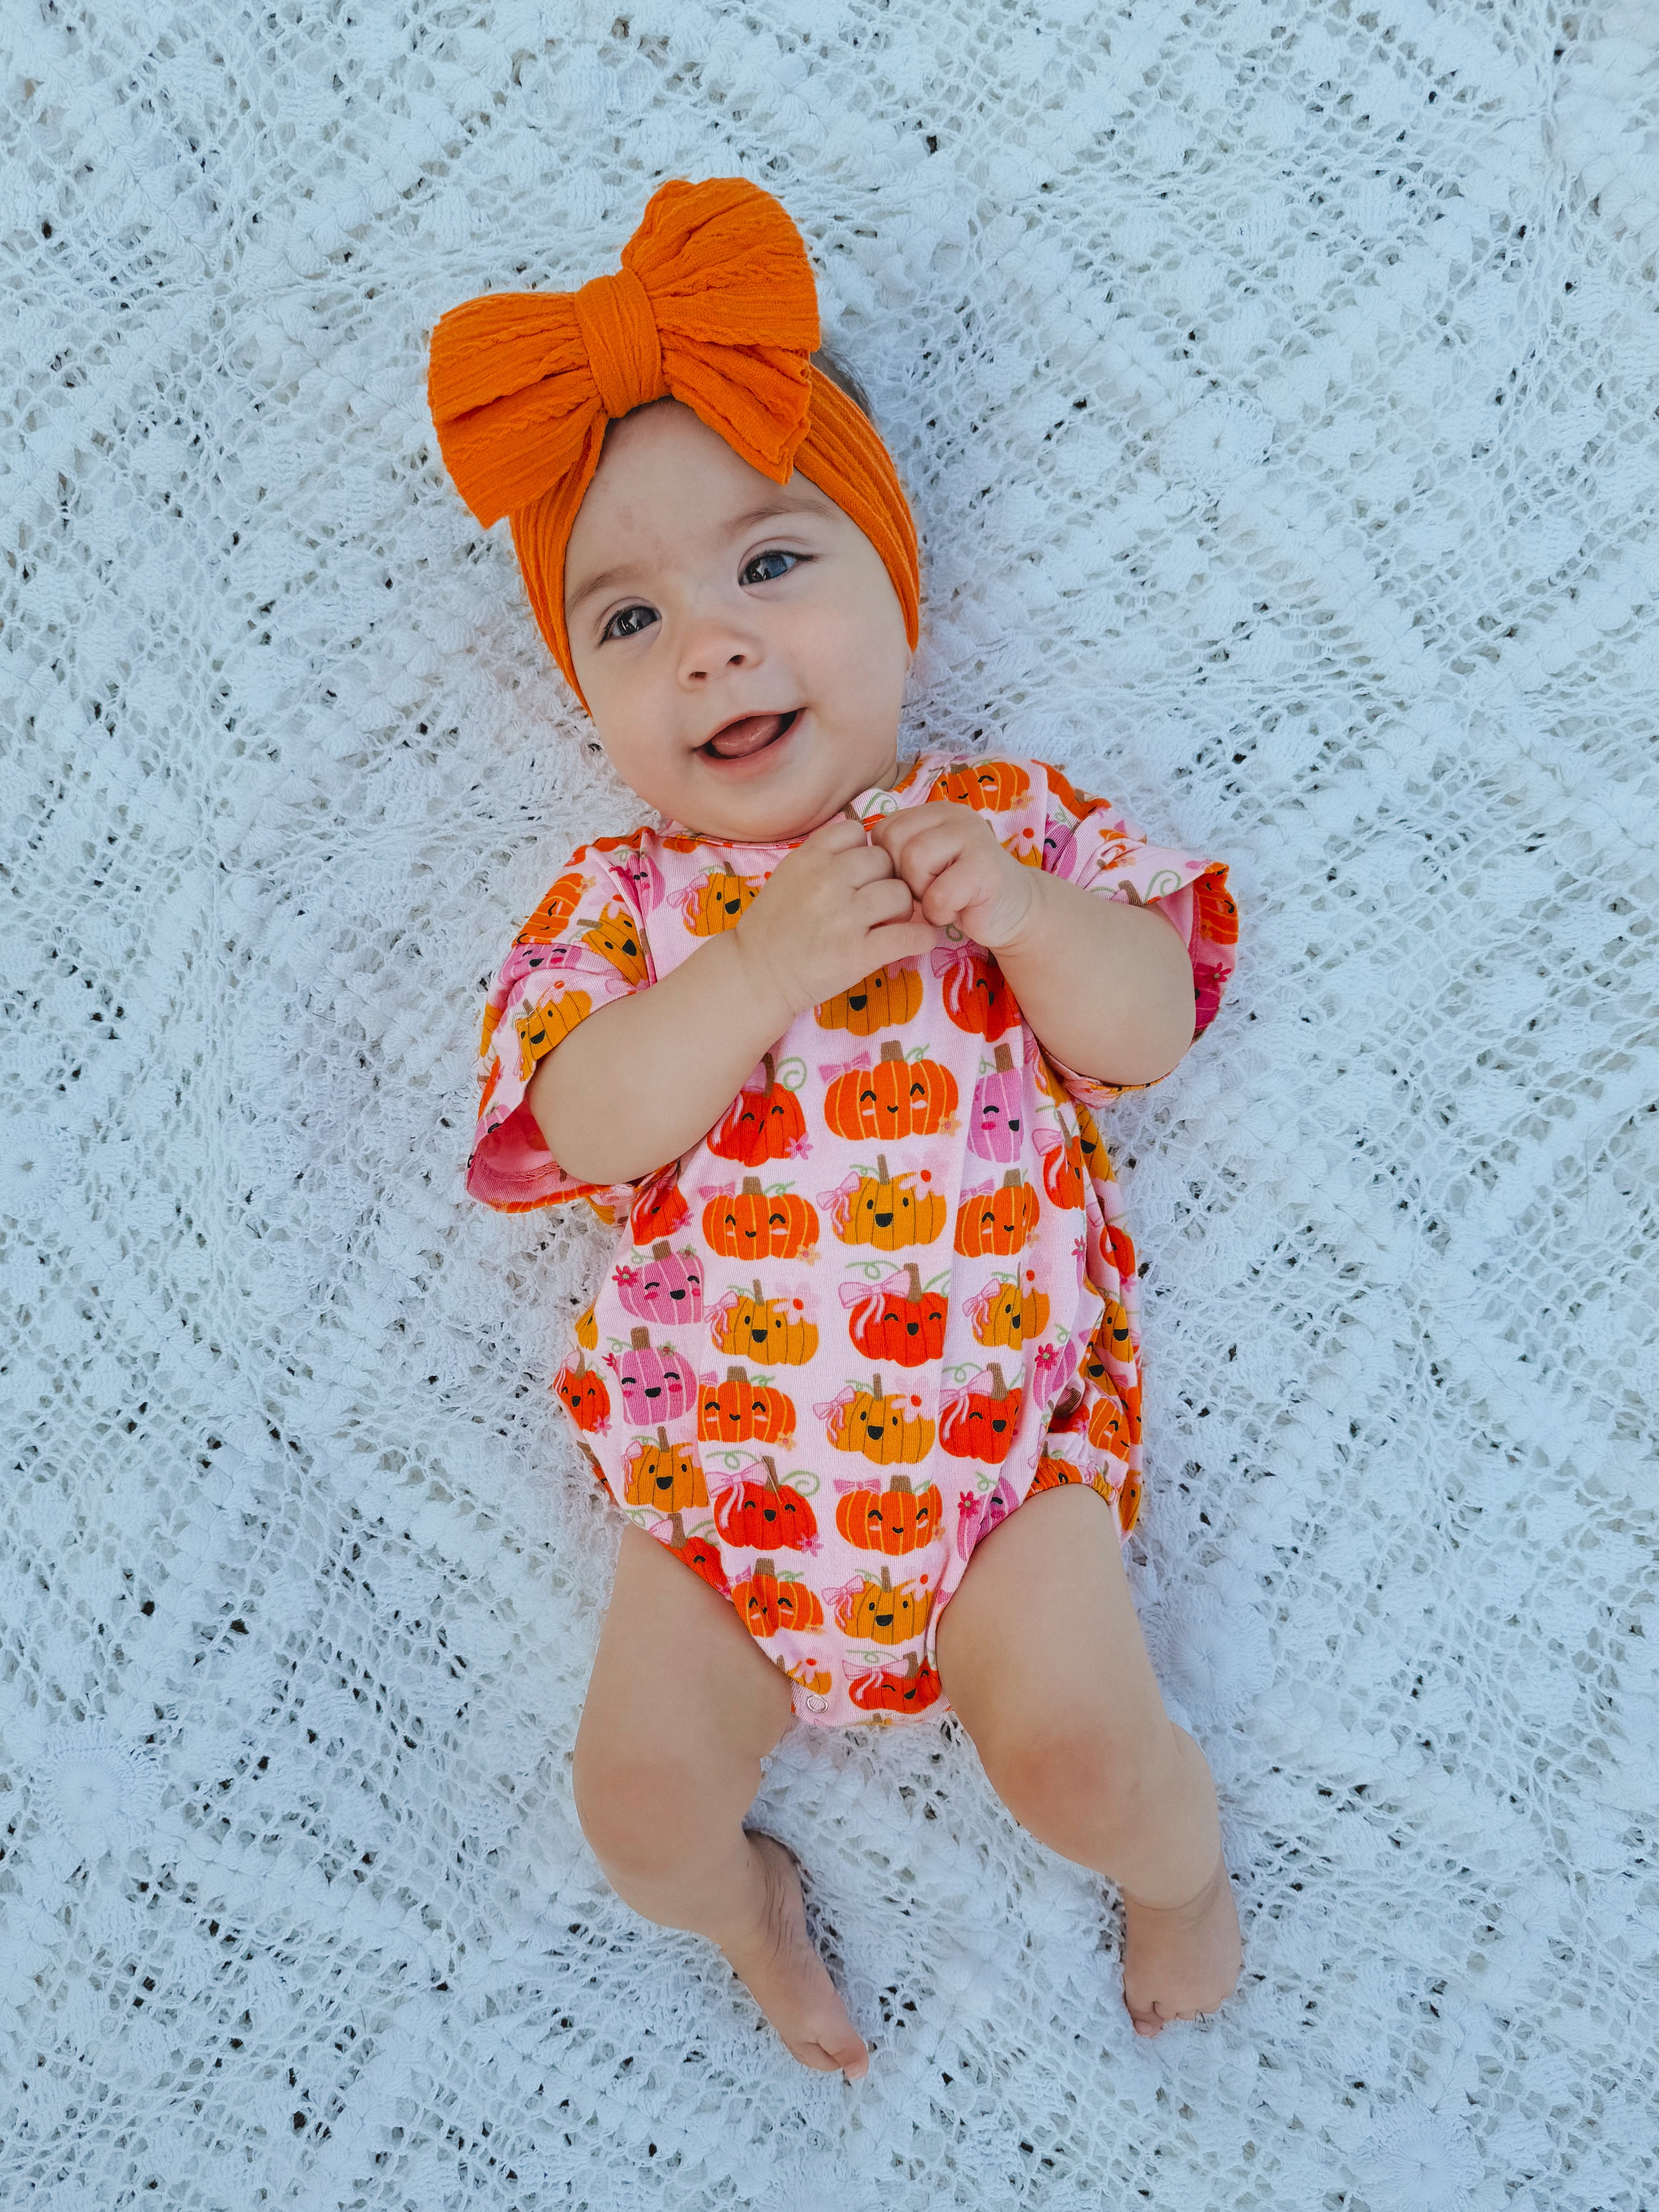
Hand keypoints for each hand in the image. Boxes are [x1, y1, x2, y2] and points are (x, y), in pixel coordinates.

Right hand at [732, 812, 941, 1024]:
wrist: (756, 976)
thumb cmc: (774, 928)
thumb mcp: (788, 876)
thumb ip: (822, 856)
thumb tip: (866, 844)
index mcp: (808, 859)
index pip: (856, 832)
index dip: (863, 851)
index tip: (859, 873)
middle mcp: (826, 881)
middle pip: (884, 861)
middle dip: (885, 880)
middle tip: (876, 903)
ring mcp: (843, 917)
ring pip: (901, 894)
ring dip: (902, 909)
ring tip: (888, 923)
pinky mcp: (858, 953)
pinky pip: (910, 935)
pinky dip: (922, 938)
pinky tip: (918, 941)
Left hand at [869, 801, 1038, 950]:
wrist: (1011, 912)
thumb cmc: (959, 892)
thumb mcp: (923, 866)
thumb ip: (898, 852)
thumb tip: (860, 861)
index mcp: (934, 812)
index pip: (884, 829)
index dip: (889, 864)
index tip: (914, 880)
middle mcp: (954, 815)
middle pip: (894, 840)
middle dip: (903, 877)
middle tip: (928, 891)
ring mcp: (973, 837)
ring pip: (914, 860)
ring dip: (922, 893)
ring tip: (942, 899)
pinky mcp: (986, 867)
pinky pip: (939, 894)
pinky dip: (941, 913)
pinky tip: (957, 912)